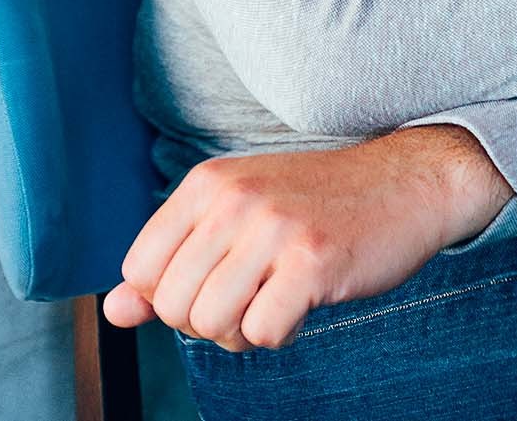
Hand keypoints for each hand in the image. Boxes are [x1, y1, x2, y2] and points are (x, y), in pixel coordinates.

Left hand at [102, 125, 511, 351]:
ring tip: (277, 295)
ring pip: (212, 325)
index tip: (215, 280)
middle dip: (209, 319)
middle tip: (254, 291)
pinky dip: (281, 332)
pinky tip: (304, 300)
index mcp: (207, 182)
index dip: (171, 296)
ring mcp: (273, 228)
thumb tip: (112, 312)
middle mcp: (234, 198)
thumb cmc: (314, 204)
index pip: (139, 272)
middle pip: (173, 307)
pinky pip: (261, 334)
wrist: (404, 181)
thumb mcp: (235, 216)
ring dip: (244, 330)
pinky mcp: (312, 262)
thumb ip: (171, 262)